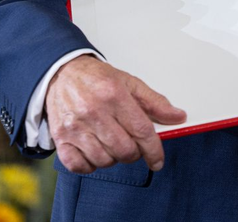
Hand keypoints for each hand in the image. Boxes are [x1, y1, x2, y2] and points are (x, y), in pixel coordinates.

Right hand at [46, 55, 186, 173]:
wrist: (62, 72)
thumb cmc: (97, 78)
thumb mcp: (129, 83)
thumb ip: (154, 102)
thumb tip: (177, 117)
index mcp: (114, 95)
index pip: (142, 131)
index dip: (154, 150)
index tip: (158, 159)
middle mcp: (93, 112)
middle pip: (124, 150)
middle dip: (134, 153)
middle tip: (132, 144)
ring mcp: (75, 127)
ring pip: (104, 160)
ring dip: (113, 158)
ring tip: (112, 143)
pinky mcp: (60, 138)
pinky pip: (79, 166)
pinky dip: (90, 165)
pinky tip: (95, 152)